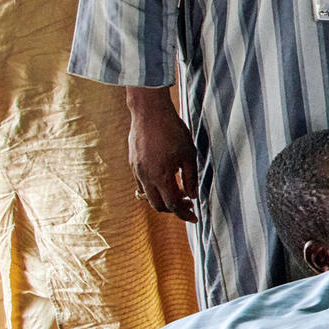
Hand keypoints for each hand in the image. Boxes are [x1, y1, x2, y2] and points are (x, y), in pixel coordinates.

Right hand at [126, 88, 198, 221]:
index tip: (195, 217)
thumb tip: (193, 196)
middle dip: (174, 209)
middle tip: (188, 204)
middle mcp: (146, 177)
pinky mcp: (132, 164)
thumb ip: (191, 177)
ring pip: (148, 196)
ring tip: (179, 191)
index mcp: (161, 176)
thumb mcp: (188, 154)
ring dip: (163, 199)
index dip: (184, 214)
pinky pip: (142, 184)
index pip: (172, 205)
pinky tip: (165, 180)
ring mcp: (137, 170)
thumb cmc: (172, 130)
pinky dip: (154, 189)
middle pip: (158, 205)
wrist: (149, 112)